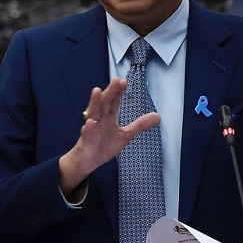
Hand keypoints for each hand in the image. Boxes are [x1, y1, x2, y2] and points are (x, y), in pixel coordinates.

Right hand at [58, 77, 160, 196]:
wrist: (87, 162)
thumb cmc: (103, 146)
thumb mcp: (125, 135)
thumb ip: (139, 125)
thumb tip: (157, 116)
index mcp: (108, 118)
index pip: (114, 102)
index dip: (119, 92)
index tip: (124, 81)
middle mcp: (99, 120)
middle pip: (104, 103)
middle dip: (110, 92)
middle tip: (115, 80)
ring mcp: (91, 129)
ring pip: (93, 113)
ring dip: (95, 102)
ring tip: (97, 91)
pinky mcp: (85, 141)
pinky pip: (86, 133)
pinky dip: (88, 128)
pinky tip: (89, 122)